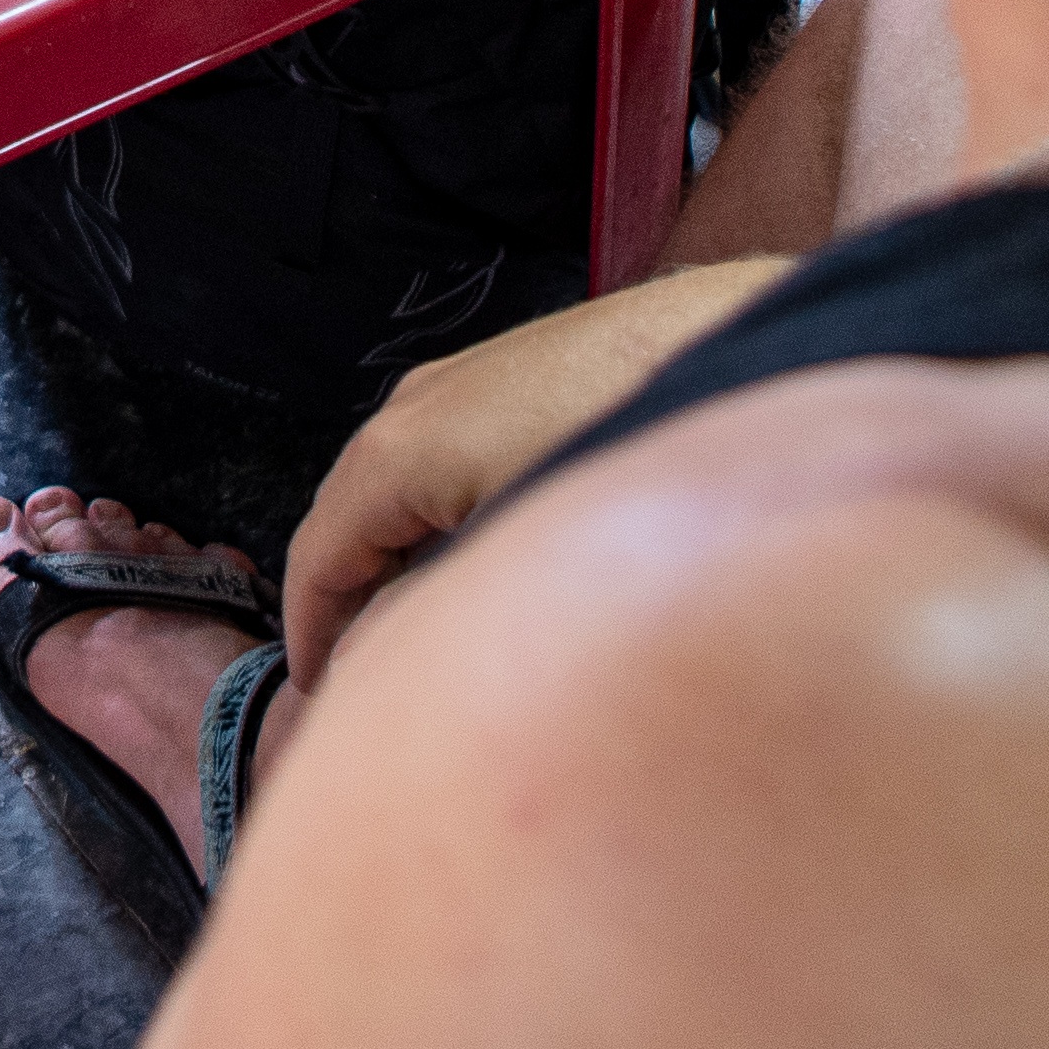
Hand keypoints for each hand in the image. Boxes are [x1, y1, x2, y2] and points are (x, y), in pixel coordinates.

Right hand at [272, 257, 780, 685]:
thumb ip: (434, 618)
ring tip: (438, 635)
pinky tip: (498, 563)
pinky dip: (449, 526)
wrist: (740, 350)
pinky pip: (451, 467)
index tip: (319, 698)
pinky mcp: (518, 380)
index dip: (309, 636)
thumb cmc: (631, 445)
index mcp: (395, 451)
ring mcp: (465, 384)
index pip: (317, 558)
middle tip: (375, 684)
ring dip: (406, 564)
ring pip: (406, 496)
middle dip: (354, 604)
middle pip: (353, 523)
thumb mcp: (519, 558)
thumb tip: (384, 666)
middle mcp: (414, 406)